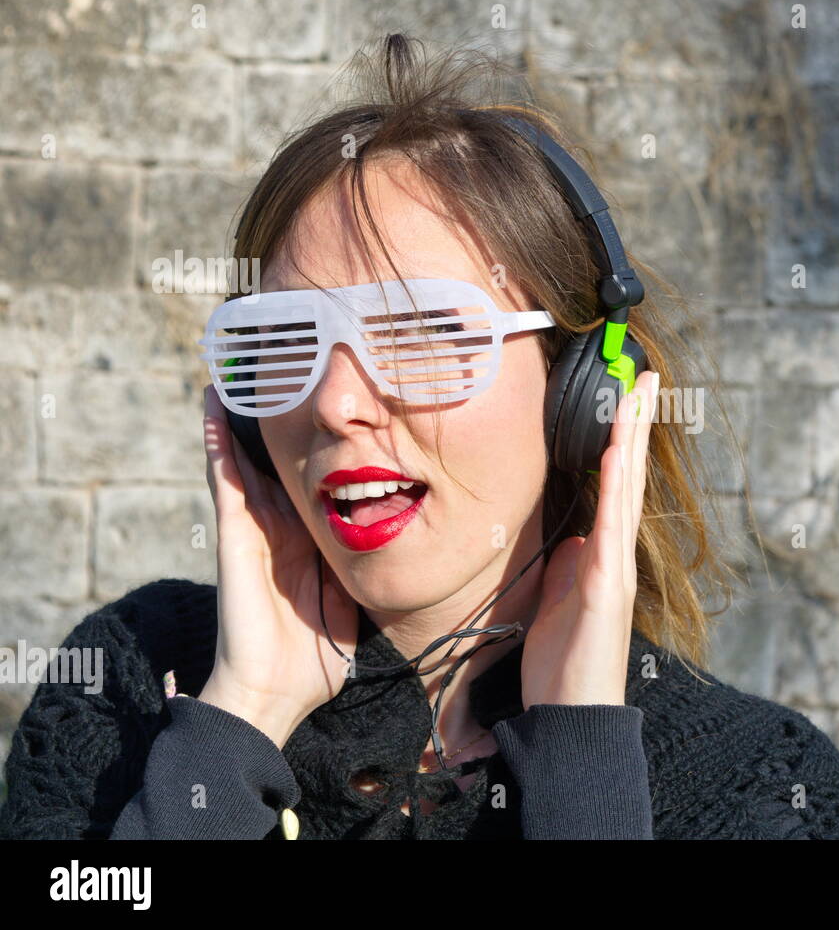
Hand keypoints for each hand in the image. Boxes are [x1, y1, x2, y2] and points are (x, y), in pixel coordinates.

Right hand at [198, 385, 358, 747]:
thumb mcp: (355, 599)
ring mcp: (254, 528)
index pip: (313, 482)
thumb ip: (369, 568)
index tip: (333, 407)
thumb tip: (406, 542)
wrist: (278, 692)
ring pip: (245, 459)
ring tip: (238, 367)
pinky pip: (224, 478)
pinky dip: (215, 441)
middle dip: (277, 420)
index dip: (318, 447)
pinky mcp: (234, 534)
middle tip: (282, 366)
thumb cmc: (318, 656)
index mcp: (308, 542)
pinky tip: (212, 404)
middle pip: (276, 461)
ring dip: (240, 415)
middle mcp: (279, 528)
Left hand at [522, 370, 658, 708]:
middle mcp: (616, 555)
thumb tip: (570, 536)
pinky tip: (616, 455)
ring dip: (630, 441)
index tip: (626, 395)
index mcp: (603, 554)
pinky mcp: (604, 589)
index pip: (615, 484)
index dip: (622, 437)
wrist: (571, 718)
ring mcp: (614, 570)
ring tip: (635, 396)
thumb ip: (568, 563)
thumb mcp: (559, 598)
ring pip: (626, 492)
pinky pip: (609, 530)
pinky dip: (615, 490)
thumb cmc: (564, 664)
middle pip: (630, 476)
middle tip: (643, 374)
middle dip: (636, 423)